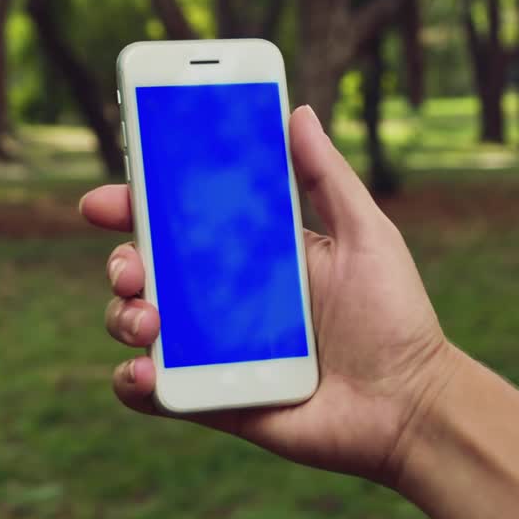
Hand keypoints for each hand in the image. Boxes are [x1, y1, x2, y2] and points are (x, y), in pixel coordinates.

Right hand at [79, 105, 458, 483]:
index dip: (137, 206)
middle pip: (147, 269)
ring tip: (148, 318)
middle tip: (132, 264)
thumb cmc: (396, 317)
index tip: (107, 198)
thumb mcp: (366, 235)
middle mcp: (224, 300)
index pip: (182, 221)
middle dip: (122, 260)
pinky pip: (152, 390)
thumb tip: (296, 111)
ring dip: (123, 314)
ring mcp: (213, 351)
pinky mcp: (212, 401)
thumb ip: (327, 177)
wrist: (411, 407)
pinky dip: (132, 380)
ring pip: (138, 324)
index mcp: (253, 254)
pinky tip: (145, 368)